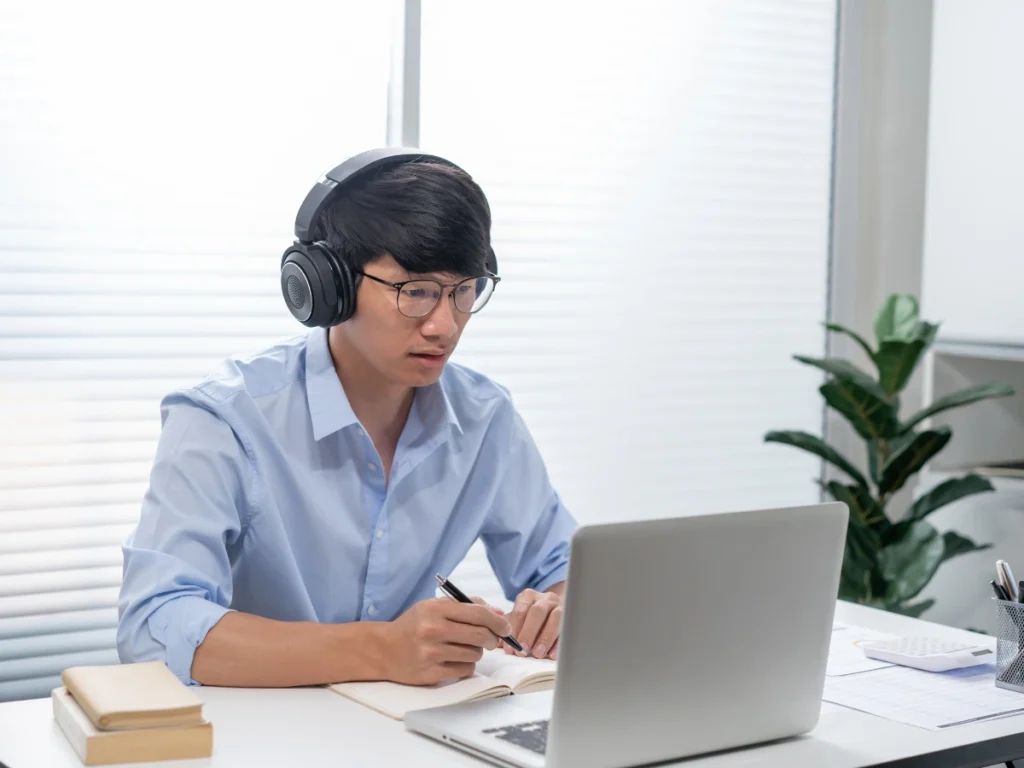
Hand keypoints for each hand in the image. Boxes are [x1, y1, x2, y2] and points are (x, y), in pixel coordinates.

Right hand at [382, 598, 512, 685]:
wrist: (384, 649)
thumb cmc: (414, 625)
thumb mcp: (434, 606)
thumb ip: (466, 605)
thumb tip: (498, 613)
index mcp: (434, 609)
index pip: (476, 613)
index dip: (497, 620)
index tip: (506, 626)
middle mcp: (432, 630)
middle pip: (479, 635)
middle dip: (492, 638)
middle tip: (491, 639)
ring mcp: (431, 653)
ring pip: (474, 654)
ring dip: (476, 652)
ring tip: (464, 648)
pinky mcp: (430, 674)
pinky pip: (464, 670)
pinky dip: (466, 666)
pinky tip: (455, 660)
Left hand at [505, 589, 562, 659]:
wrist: (554, 609)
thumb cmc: (531, 618)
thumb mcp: (519, 618)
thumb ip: (509, 628)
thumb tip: (498, 642)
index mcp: (528, 596)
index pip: (520, 610)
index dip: (515, 629)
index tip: (511, 647)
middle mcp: (545, 599)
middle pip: (538, 612)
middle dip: (529, 632)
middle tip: (523, 650)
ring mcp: (560, 606)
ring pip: (555, 618)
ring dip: (545, 638)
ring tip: (537, 654)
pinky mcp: (571, 618)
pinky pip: (567, 629)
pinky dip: (559, 643)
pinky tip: (552, 655)